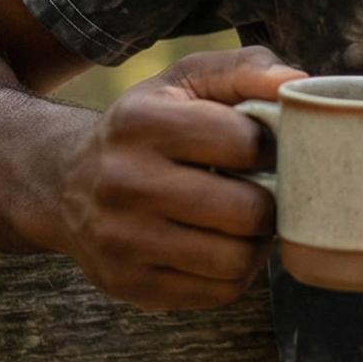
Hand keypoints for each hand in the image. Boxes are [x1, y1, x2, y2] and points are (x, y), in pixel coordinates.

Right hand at [54, 46, 305, 310]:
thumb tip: (296, 81)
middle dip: (271, 202)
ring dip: (258, 242)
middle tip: (265, 191)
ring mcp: (122, 240)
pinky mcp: (129, 285)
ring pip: (237, 259)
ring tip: (247, 220)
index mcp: (140, 122)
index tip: (263, 149)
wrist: (66, 182)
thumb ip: (245, 69)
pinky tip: (223, 246)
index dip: (271, 146)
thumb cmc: (150, 126)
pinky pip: (219, 292)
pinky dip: (236, 272)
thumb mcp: (186, 81)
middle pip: (247, 210)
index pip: (246, 142)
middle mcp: (123, 182)